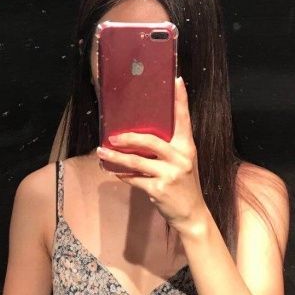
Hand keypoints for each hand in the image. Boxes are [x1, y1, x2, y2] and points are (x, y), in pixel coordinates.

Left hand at [96, 75, 207, 233]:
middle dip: (129, 138)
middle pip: (151, 141)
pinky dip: (123, 175)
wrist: (192, 214)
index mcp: (187, 147)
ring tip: (102, 152)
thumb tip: (140, 136)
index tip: (177, 80)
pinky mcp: (159, 190)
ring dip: (116, 157)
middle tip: (112, 136)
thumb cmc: (184, 185)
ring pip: (137, 162)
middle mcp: (181, 158)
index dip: (181, 99)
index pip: (184, 119)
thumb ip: (168, 149)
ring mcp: (170, 174)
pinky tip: (114, 172)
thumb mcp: (183, 163)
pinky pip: (135, 179)